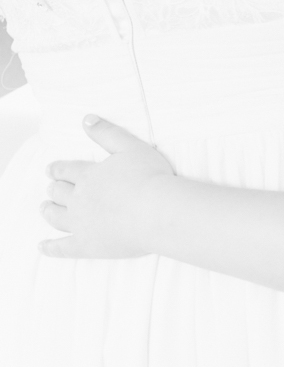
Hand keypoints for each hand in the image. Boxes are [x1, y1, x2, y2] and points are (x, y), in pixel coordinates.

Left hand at [40, 115, 175, 258]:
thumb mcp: (131, 147)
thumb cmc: (150, 177)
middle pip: (59, 192)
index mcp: (89, 175)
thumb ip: (107, 132)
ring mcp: (81, 223)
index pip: (67, 170)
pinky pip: (63, 247)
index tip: (52, 170)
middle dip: (54, 189)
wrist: (158, 211)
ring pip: (56, 216)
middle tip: (51, 188)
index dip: (58, 169)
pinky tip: (43, 247)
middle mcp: (79, 198)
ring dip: (49, 211)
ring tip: (45, 208)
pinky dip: (51, 247)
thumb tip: (87, 119)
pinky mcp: (87, 245)